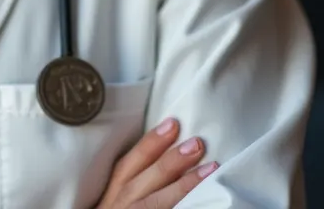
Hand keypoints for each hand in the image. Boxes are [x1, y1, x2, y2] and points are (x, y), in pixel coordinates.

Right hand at [95, 117, 217, 208]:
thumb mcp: (113, 200)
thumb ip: (131, 183)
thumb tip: (162, 158)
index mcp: (112, 192)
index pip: (130, 163)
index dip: (151, 142)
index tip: (172, 123)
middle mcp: (121, 204)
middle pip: (147, 179)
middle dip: (172, 160)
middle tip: (197, 143)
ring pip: (160, 202)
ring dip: (186, 185)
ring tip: (210, 169)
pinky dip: (184, 208)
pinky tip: (206, 203)